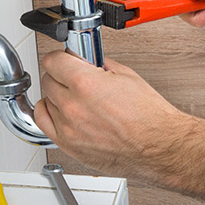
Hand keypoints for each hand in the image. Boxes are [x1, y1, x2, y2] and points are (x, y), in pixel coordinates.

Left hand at [34, 51, 189, 181]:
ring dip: (58, 96)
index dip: (60, 57)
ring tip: (75, 97)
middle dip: (61, 76)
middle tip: (76, 78)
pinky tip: (61, 111)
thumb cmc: (149, 117)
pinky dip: (51, 114)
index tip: (65, 59)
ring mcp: (68, 128)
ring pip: (46, 101)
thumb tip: (86, 60)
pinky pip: (44, 123)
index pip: (52, 61)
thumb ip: (99, 65)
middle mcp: (72, 107)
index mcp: (85, 84)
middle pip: (48, 80)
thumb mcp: (127, 76)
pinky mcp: (69, 146)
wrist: (159, 147)